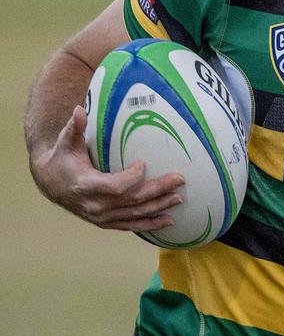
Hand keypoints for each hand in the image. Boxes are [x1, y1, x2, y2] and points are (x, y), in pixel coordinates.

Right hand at [35, 105, 184, 230]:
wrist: (51, 184)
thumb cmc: (62, 158)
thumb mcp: (66, 141)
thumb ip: (74, 127)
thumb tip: (79, 110)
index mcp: (86, 186)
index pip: (114, 187)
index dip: (131, 178)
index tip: (143, 164)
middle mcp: (95, 206)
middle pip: (132, 201)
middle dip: (157, 190)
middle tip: (179, 180)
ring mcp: (102, 217)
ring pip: (135, 215)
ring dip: (159, 207)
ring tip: (179, 198)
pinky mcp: (107, 222)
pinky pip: (131, 225)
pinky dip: (150, 224)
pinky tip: (167, 220)